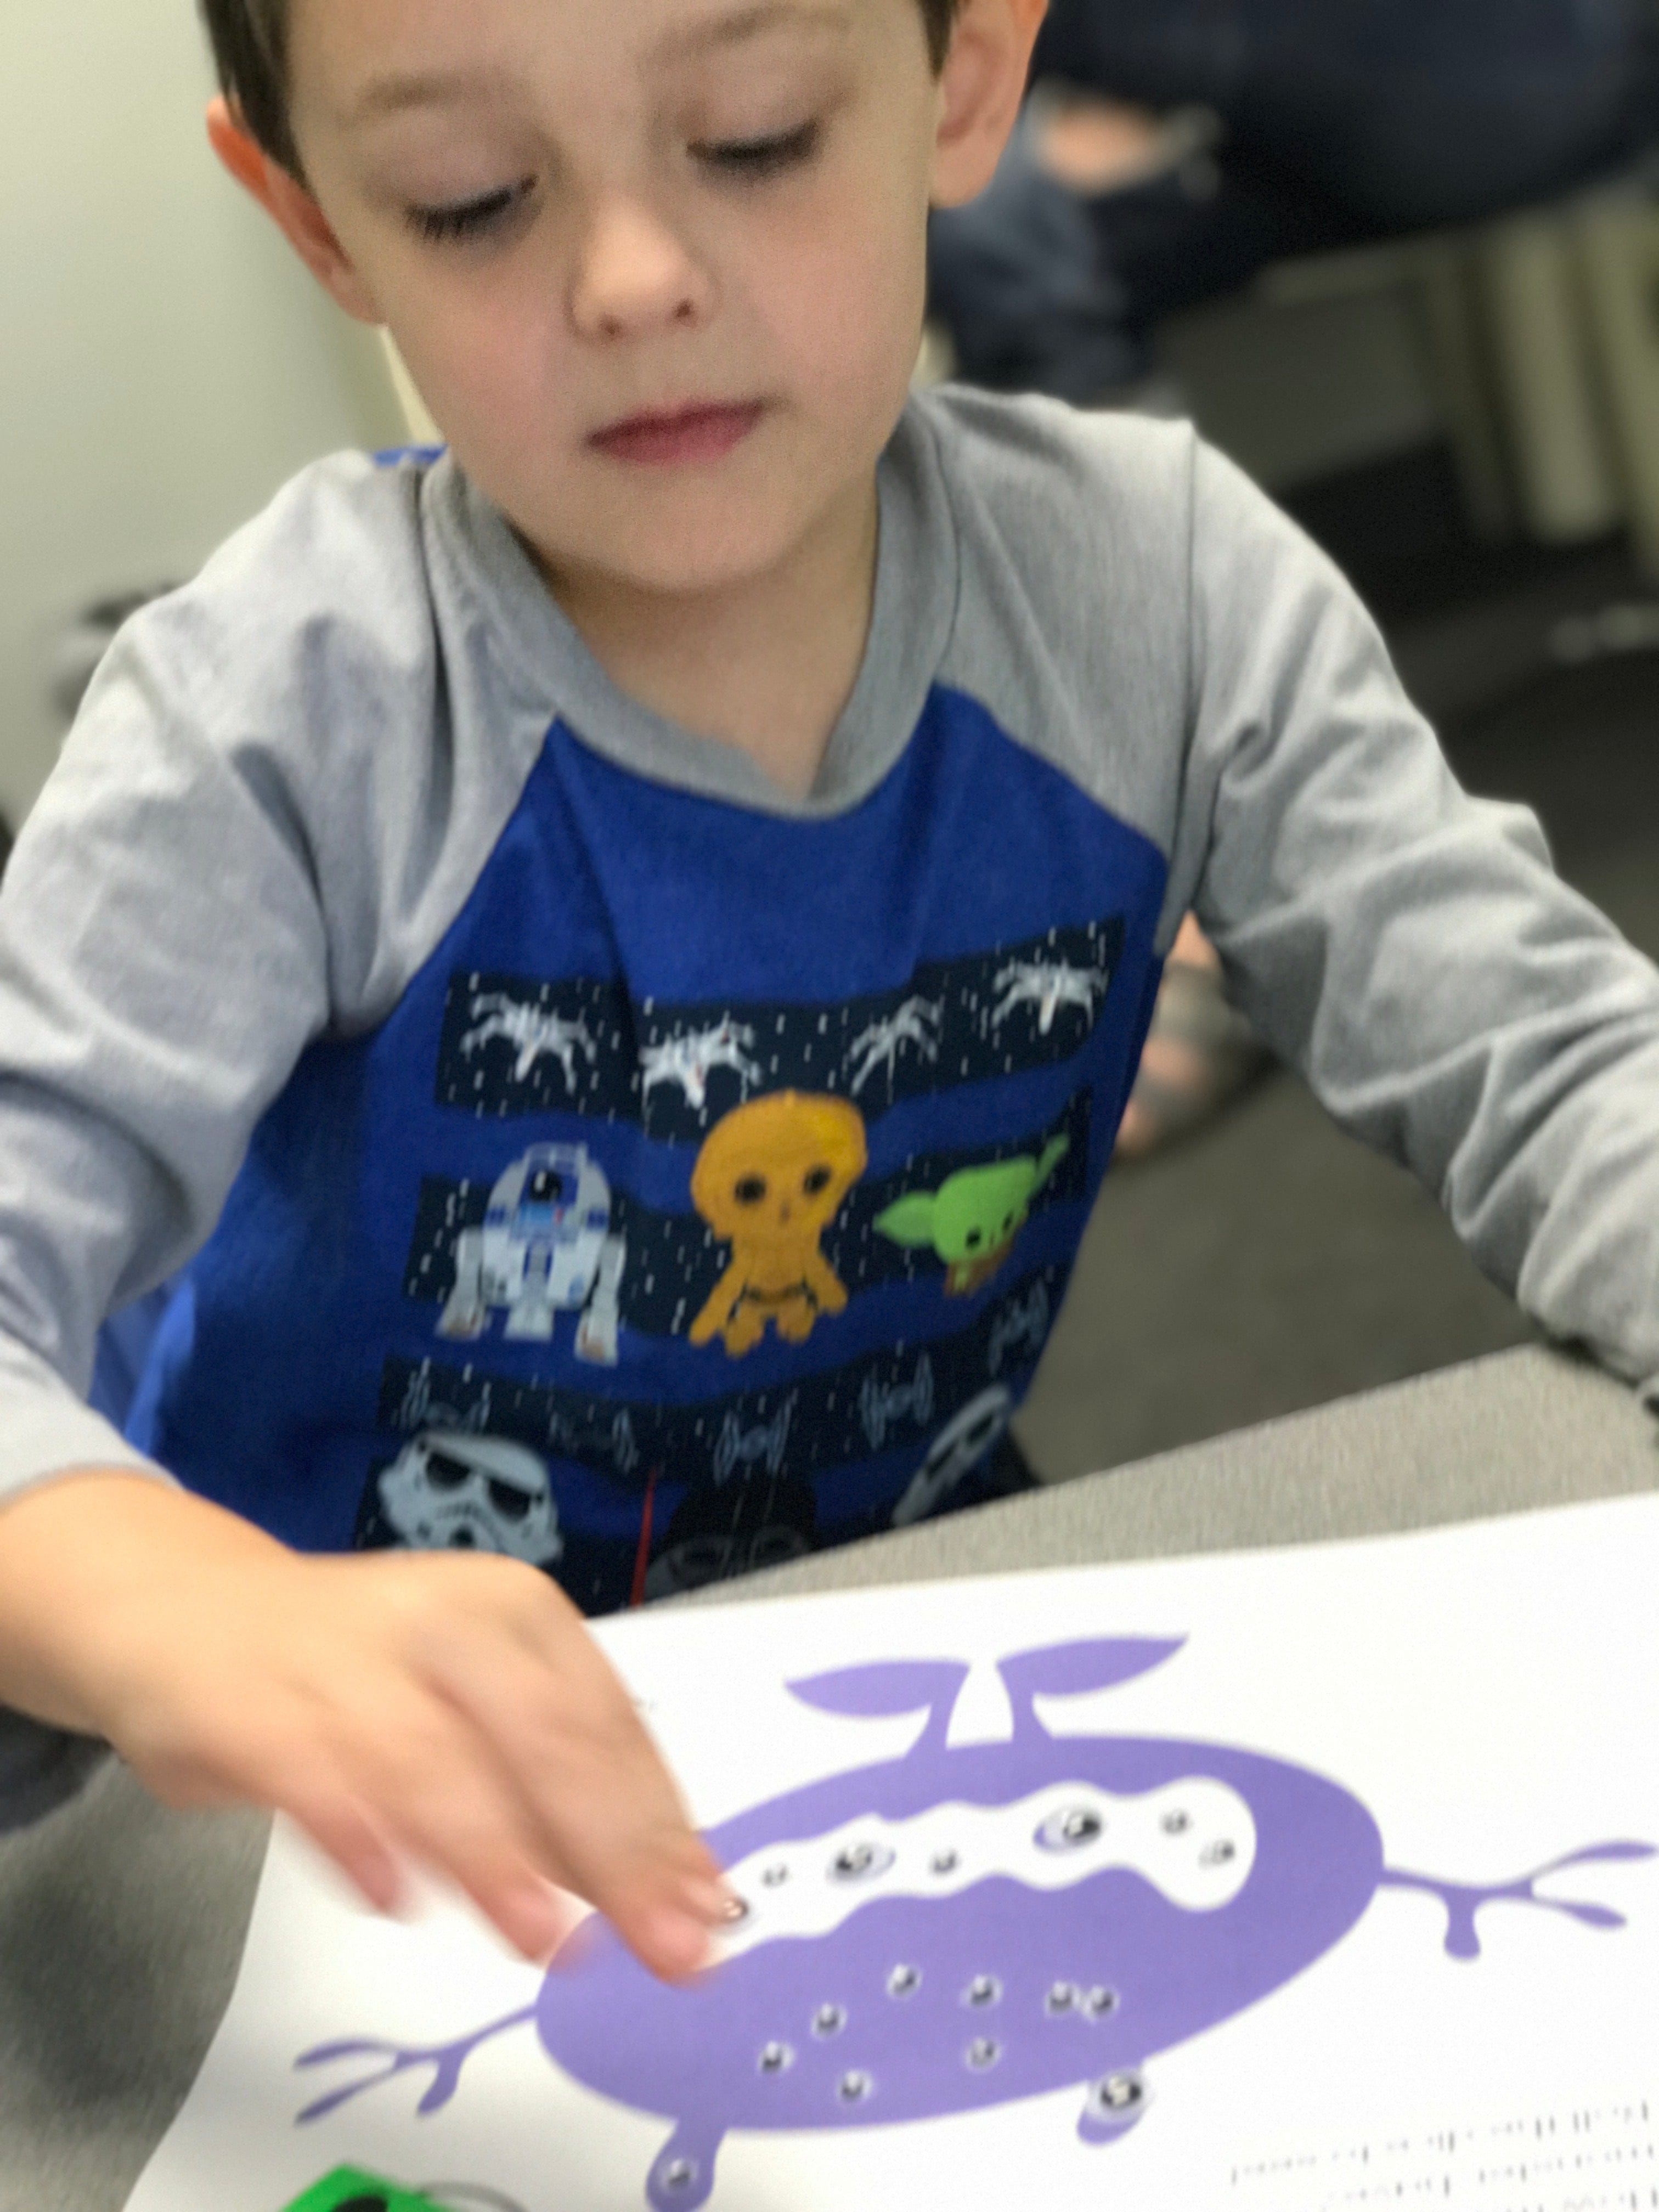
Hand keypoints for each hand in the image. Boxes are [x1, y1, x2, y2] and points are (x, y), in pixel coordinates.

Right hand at [0, 1474, 727, 1977]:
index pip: (606, 1723)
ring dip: (496, 1853)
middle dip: (613, 1847)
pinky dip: (362, 1836)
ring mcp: (350, 1658)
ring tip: (548, 1937)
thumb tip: (674, 1891)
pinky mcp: (259, 1706)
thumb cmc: (362, 1672)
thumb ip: (563, 1796)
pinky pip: (319, 1774)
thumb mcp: (478, 1708)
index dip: (661, 1822)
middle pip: (545, 1736)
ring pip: (436, 1758)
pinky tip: (396, 1897)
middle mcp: (446, 1621)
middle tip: (663, 1941)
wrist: (190, 1610)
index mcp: (516, 1612)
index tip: (707, 1911)